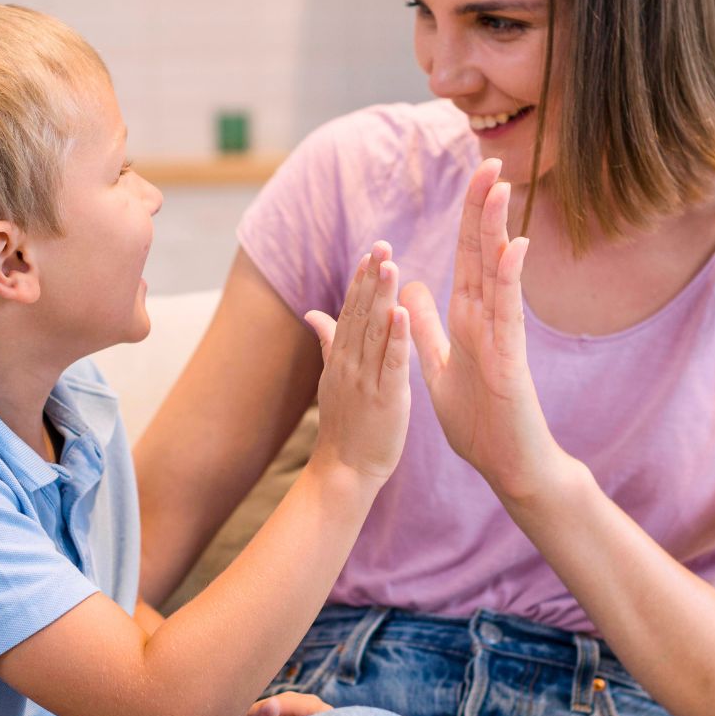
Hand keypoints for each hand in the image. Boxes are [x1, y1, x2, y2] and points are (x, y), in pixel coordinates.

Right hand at [303, 242, 411, 483]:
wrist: (344, 470)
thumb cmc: (345, 426)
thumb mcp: (332, 378)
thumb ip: (327, 341)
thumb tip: (312, 312)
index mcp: (341, 358)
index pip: (351, 311)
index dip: (360, 281)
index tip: (371, 251)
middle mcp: (350, 364)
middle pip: (361, 314)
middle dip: (371, 278)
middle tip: (382, 245)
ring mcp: (365, 381)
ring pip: (374, 332)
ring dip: (382, 297)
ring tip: (391, 265)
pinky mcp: (385, 399)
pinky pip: (391, 364)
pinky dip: (395, 338)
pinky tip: (402, 313)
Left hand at [402, 159, 572, 499]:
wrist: (508, 467)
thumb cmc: (480, 422)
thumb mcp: (439, 366)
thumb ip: (426, 328)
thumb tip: (408, 289)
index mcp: (469, 319)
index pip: (467, 258)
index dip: (468, 218)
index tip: (474, 176)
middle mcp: (488, 320)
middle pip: (485, 255)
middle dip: (485, 209)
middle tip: (490, 160)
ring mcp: (503, 338)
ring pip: (499, 275)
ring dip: (499, 231)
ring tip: (500, 189)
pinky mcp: (511, 362)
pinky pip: (509, 316)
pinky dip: (510, 282)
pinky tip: (514, 249)